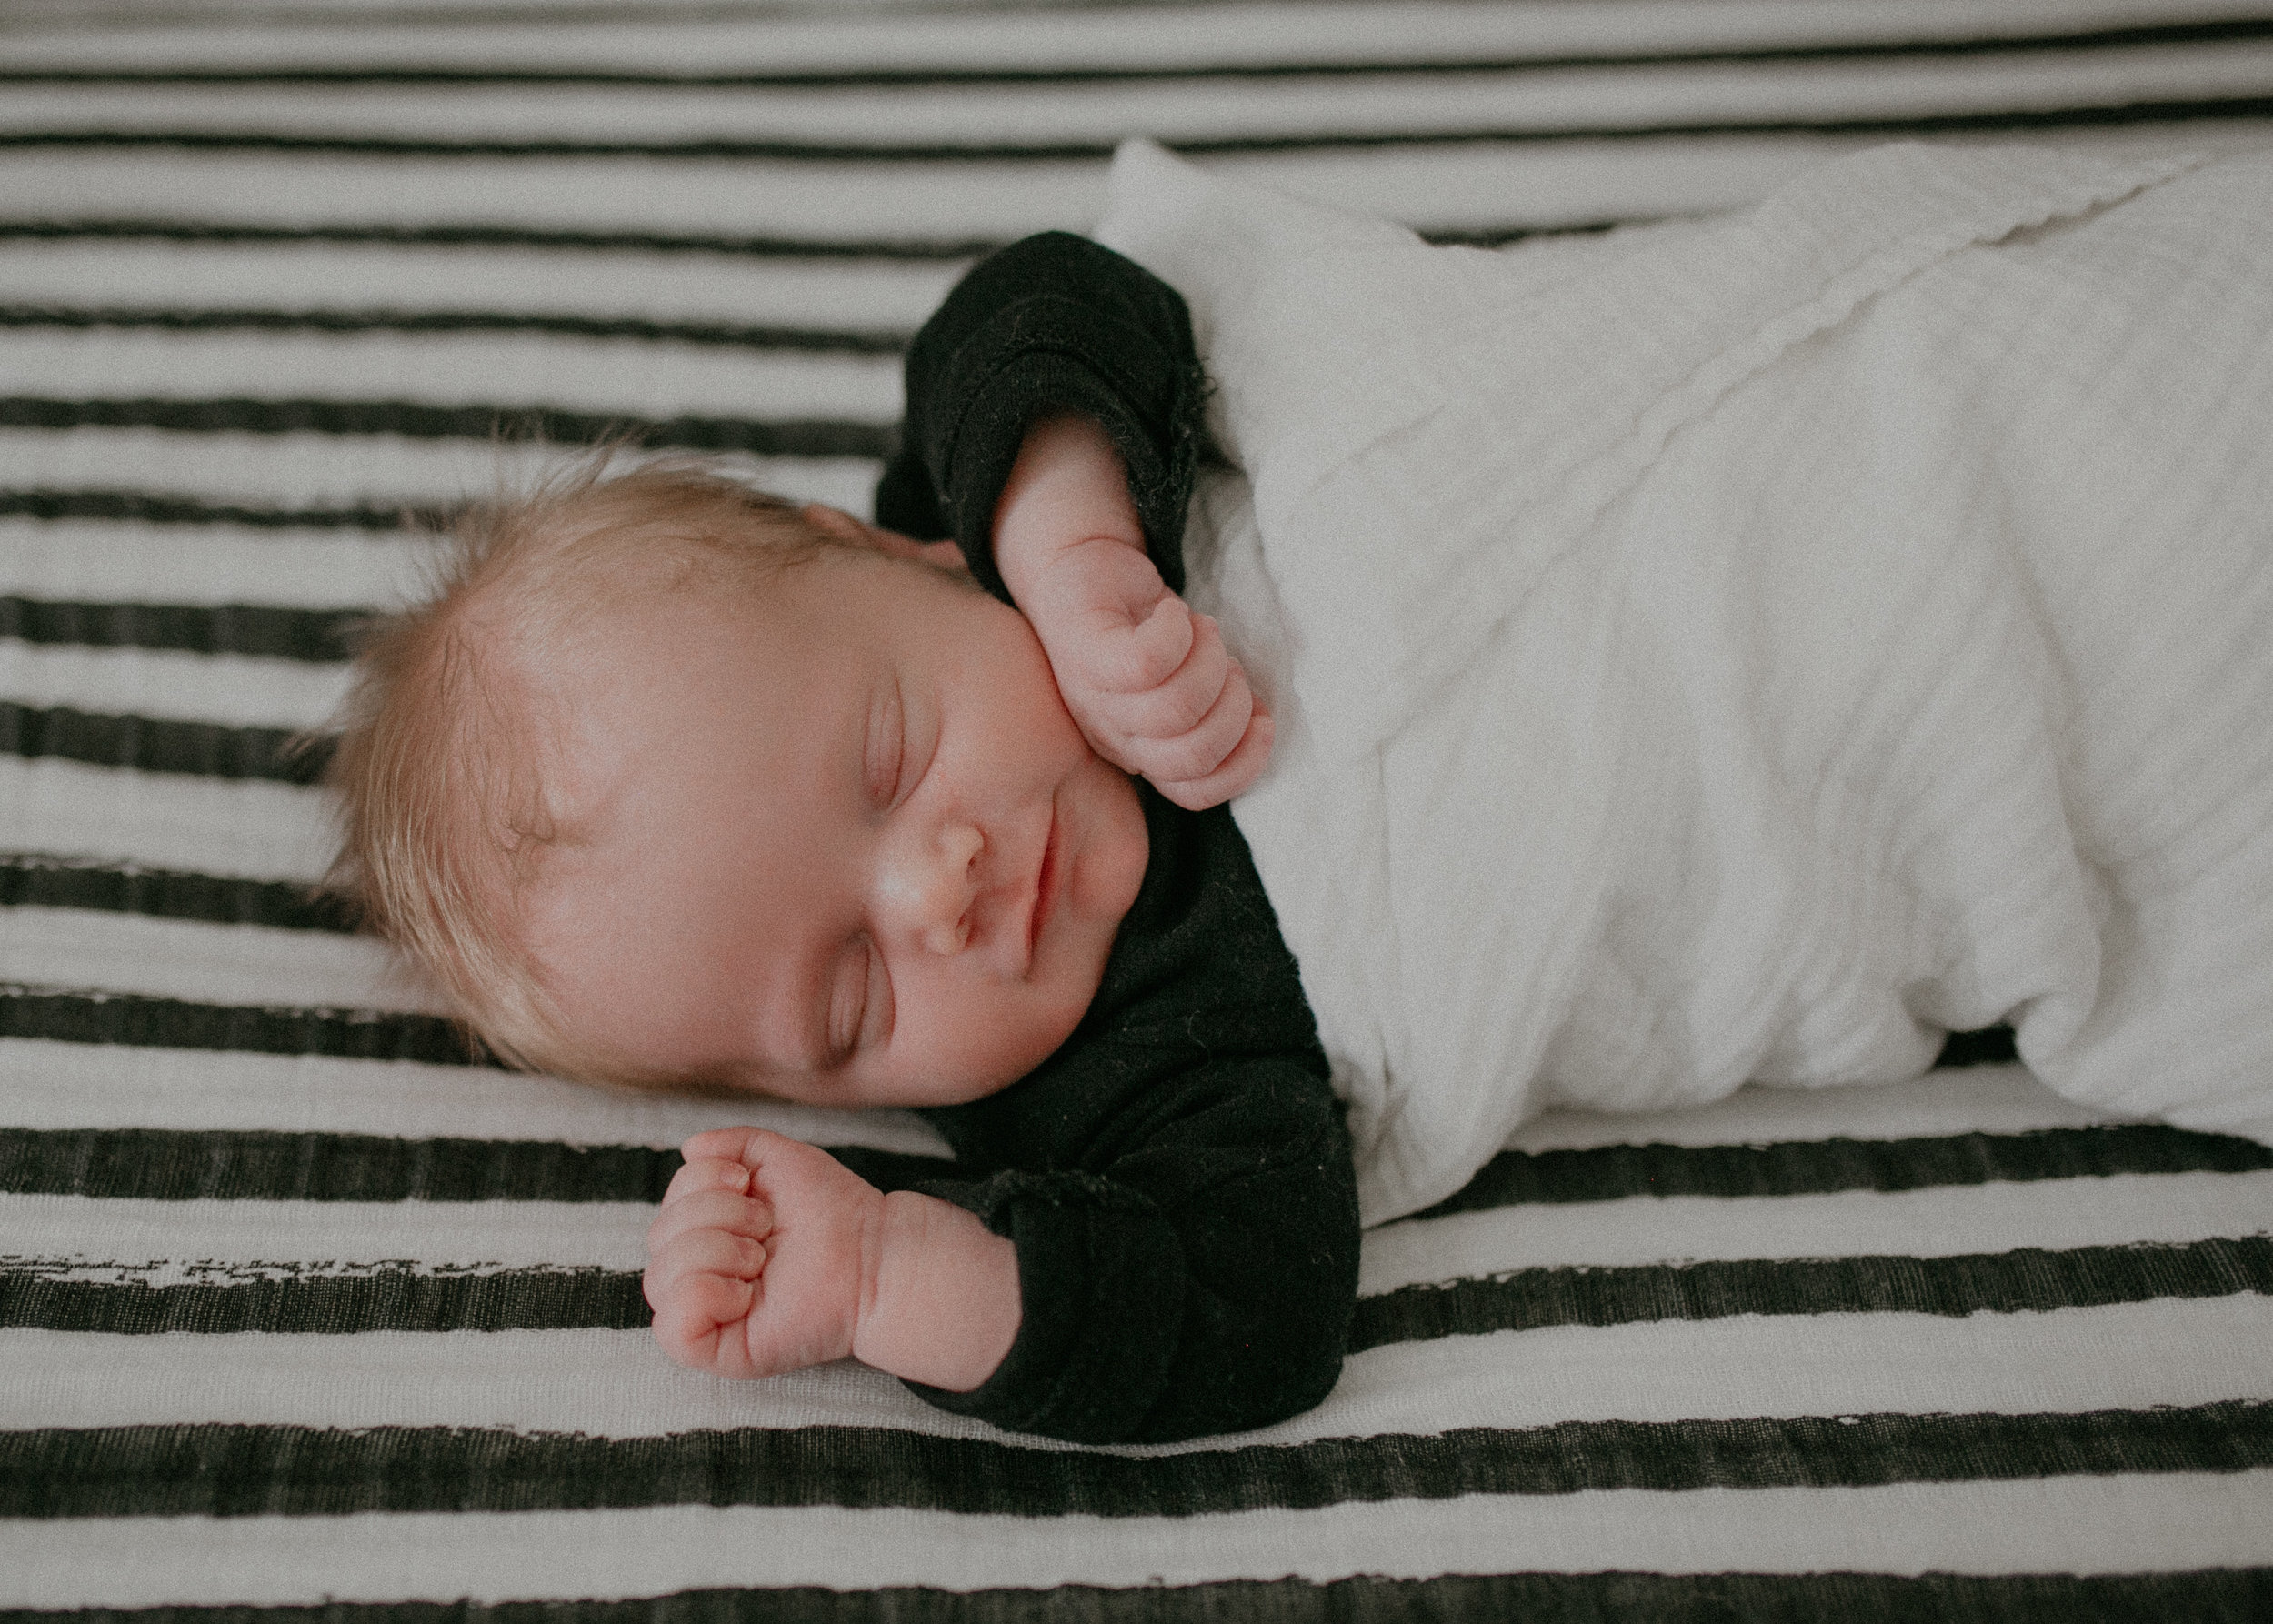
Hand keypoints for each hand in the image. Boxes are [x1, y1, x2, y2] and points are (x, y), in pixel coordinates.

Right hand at [643, 1126, 880, 1380]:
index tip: (753, 1188)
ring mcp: (706, 1315)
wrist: (871, 1251)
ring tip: (763, 1260)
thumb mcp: (776, 1159)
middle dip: (719, 1217)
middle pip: (658, 1237)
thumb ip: (730, 1143)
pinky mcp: (717, 1352)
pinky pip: (671, 1329)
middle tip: (768, 1230)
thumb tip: (688, 1148)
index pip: (665, 1206)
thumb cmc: (830, 1209)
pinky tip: (746, 1293)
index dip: (703, 1183)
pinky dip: (706, 1296)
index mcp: (704, 1233)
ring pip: (659, 1279)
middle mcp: (697, 1274)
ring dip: (719, 1252)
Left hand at [993, 414, 1272, 809]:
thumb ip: (1215, 710)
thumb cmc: (1139, 629)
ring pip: (1174, 709)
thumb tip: (1262, 726)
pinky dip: (1176, 632)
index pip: (1193, 792)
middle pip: (1191, 754)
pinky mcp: (1087, 647)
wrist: (1077, 570)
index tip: (1262, 719)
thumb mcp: (1183, 679)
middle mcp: (1113, 734)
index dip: (1241, 763)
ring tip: (1200, 631)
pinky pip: (1145, 661)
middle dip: (1232, 706)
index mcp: (1139, 751)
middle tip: (1225, 662)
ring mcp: (1095, 694)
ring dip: (1210, 661)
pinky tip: (1174, 611)